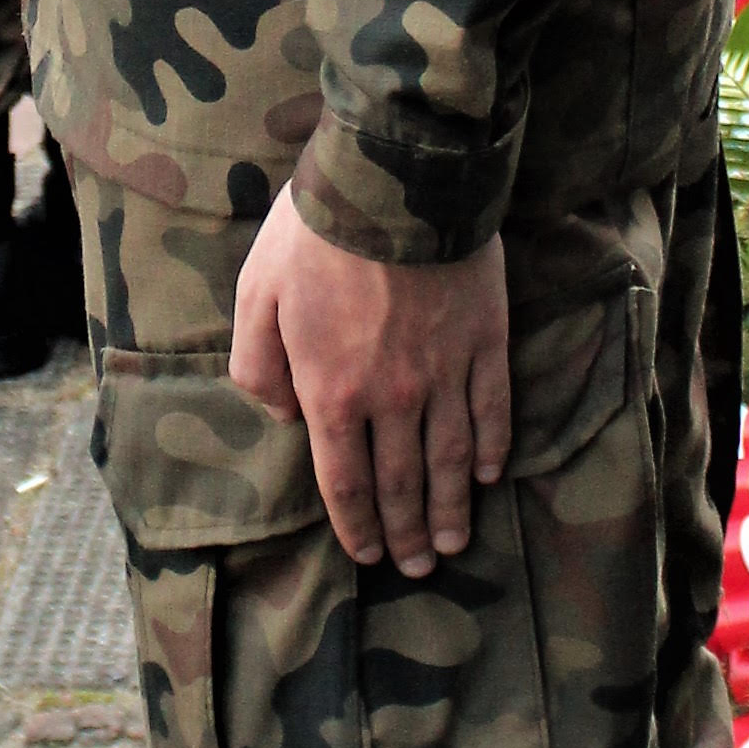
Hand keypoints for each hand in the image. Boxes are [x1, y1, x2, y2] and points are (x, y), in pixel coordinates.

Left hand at [232, 185, 510, 578]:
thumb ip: (259, 368)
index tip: (367, 554)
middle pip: (400, 483)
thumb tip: (286, 419)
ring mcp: (444, 373)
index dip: (357, 525)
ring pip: (451, 460)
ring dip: (450, 508)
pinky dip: (493, 449)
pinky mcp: (485, 342)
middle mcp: (392, 398)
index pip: (344, 481)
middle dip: (406, 532)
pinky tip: (490, 475)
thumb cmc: (315, 234)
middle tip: (419, 567)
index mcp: (332, 392)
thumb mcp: (255, 295)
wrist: (395, 180)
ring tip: (452, 542)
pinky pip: (493, 411)